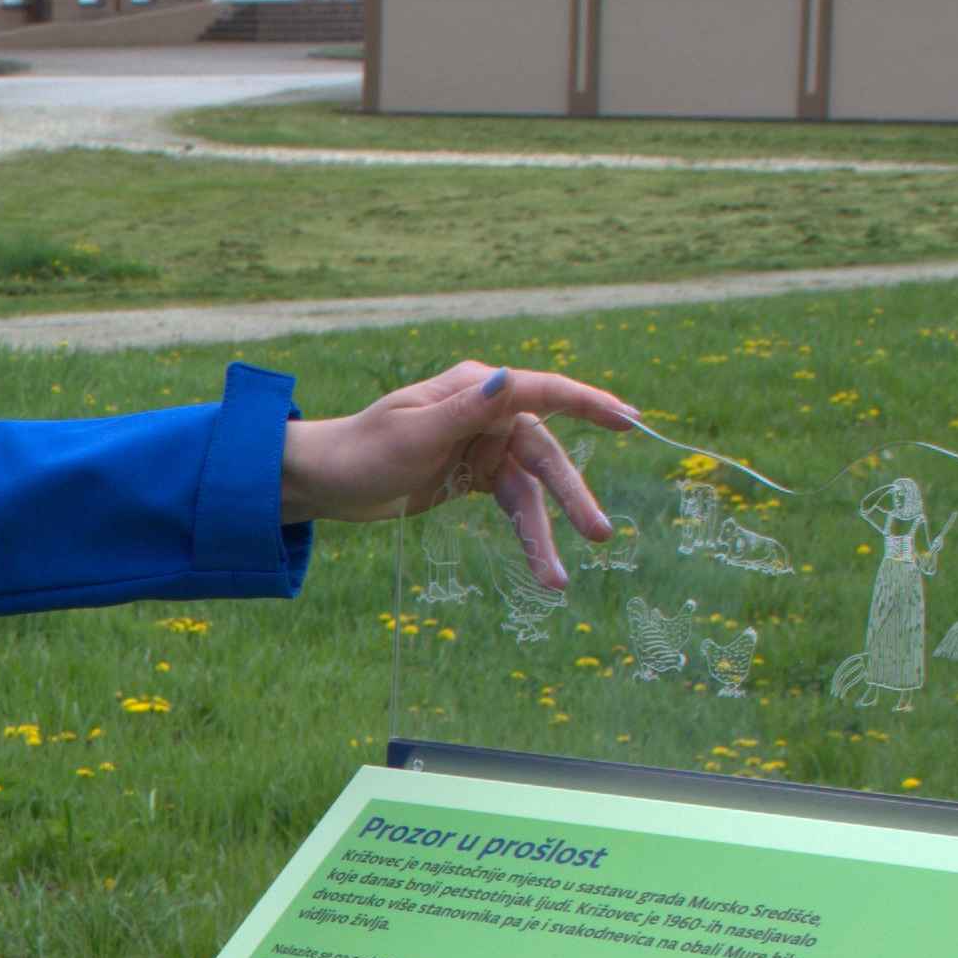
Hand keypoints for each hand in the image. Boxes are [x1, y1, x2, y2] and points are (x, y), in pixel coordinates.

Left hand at [281, 359, 646, 591]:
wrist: (326, 483)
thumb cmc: (363, 450)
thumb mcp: (414, 433)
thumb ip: (466, 410)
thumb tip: (508, 379)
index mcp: (476, 388)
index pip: (543, 391)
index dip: (591, 404)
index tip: (631, 421)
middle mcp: (488, 412)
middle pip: (545, 453)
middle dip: (571, 496)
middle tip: (600, 533)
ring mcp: (485, 447)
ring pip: (532, 490)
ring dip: (545, 533)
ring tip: (557, 579)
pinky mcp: (477, 478)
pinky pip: (515, 506)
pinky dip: (527, 535)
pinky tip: (541, 567)